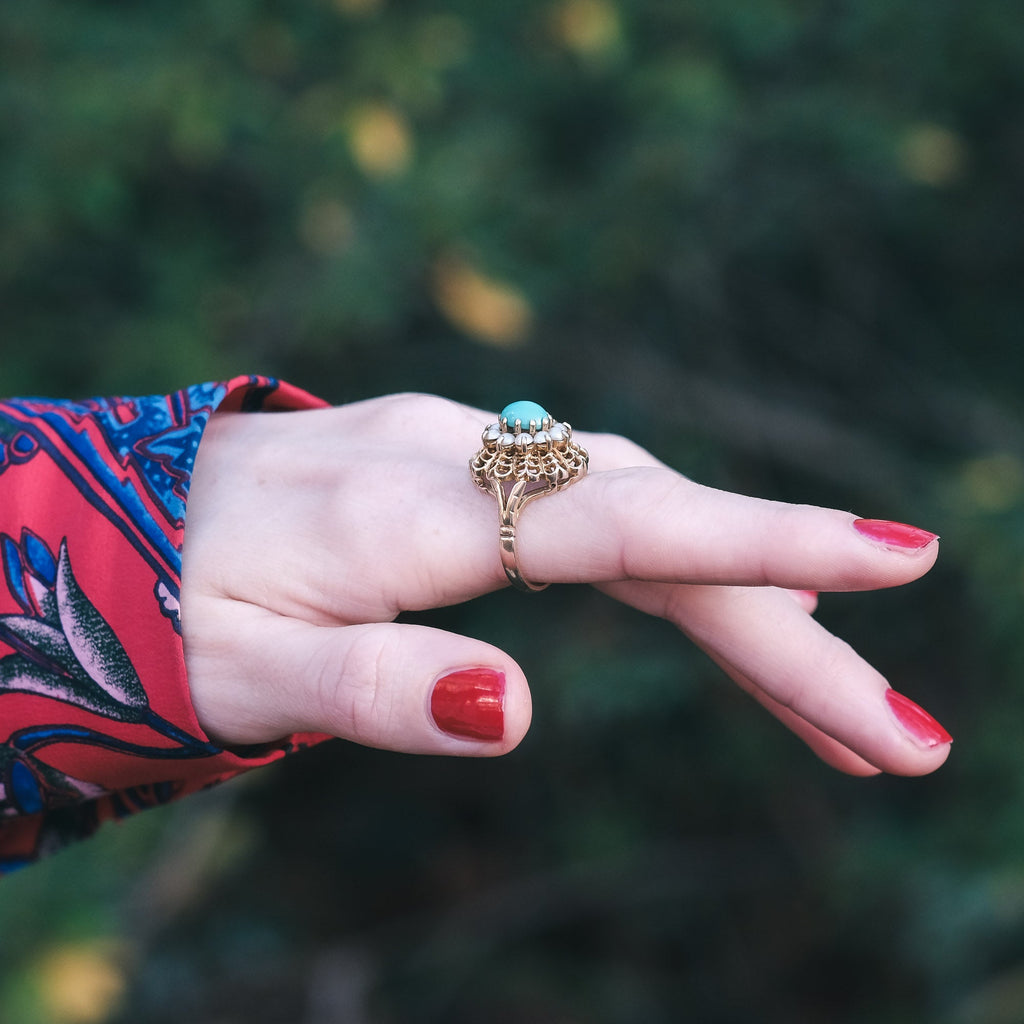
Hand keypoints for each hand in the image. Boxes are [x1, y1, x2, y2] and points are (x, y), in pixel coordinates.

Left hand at [180, 393, 949, 776]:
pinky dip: (678, 571)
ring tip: (834, 718)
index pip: (615, 524)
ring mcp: (466, 452)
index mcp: (406, 512)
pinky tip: (724, 616)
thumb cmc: (166, 605)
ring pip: (644, 520)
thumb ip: (376, 688)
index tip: (894, 556)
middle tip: (897, 742)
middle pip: (660, 532)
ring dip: (747, 608)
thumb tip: (518, 710)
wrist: (112, 516)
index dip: (758, 540)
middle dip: (786, 629)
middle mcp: (457, 458)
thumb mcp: (245, 674)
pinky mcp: (466, 468)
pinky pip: (597, 517)